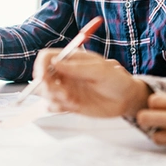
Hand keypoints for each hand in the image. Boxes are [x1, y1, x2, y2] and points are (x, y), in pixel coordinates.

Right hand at [35, 49, 151, 117]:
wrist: (125, 99)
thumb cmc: (116, 79)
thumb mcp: (100, 71)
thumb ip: (77, 68)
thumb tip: (55, 63)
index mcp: (70, 59)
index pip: (46, 57)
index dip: (40, 66)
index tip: (42, 77)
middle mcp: (64, 73)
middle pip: (41, 76)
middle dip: (46, 86)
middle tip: (63, 94)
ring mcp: (65, 88)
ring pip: (45, 93)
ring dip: (54, 98)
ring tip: (72, 100)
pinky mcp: (67, 103)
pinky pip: (52, 106)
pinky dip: (57, 107)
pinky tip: (72, 106)